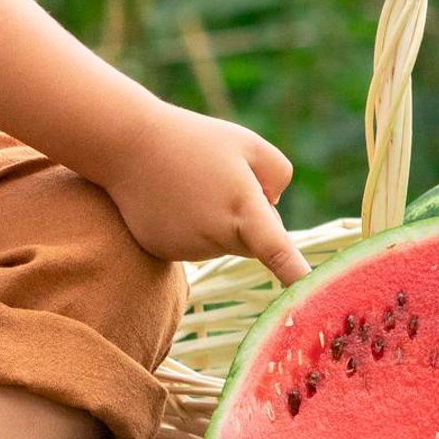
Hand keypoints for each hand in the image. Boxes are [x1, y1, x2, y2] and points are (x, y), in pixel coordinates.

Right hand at [97, 103, 312, 287]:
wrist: (128, 144)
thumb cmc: (194, 140)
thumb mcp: (248, 144)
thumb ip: (279, 175)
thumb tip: (273, 207)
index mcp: (244, 210)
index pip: (277, 251)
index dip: (296, 276)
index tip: (310, 298)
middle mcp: (218, 237)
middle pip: (252, 241)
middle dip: (248, 217)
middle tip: (220, 177)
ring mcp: (189, 248)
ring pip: (221, 242)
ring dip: (216, 220)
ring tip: (190, 182)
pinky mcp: (165, 252)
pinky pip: (192, 243)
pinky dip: (188, 225)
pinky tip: (171, 197)